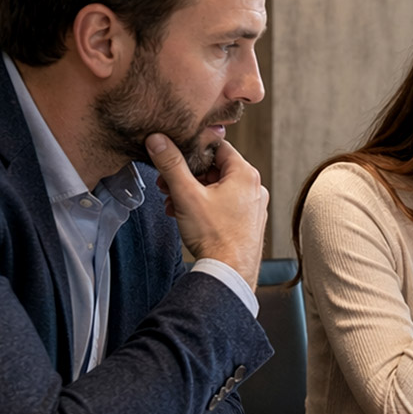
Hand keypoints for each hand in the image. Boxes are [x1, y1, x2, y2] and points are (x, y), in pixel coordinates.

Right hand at [149, 135, 267, 291]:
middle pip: (215, 169)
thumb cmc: (215, 236)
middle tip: (166, 182)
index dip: (193, 148)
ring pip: (216, 189)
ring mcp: (252, 207)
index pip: (218, 146)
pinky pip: (222, 205)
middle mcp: (254, 188)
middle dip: (187, 175)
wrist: (230, 273)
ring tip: (172, 201)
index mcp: (246, 174)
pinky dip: (203, 206)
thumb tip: (158, 140)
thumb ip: (171, 164)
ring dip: (191, 192)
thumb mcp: (187, 194)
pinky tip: (184, 215)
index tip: (175, 153)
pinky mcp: (246, 223)